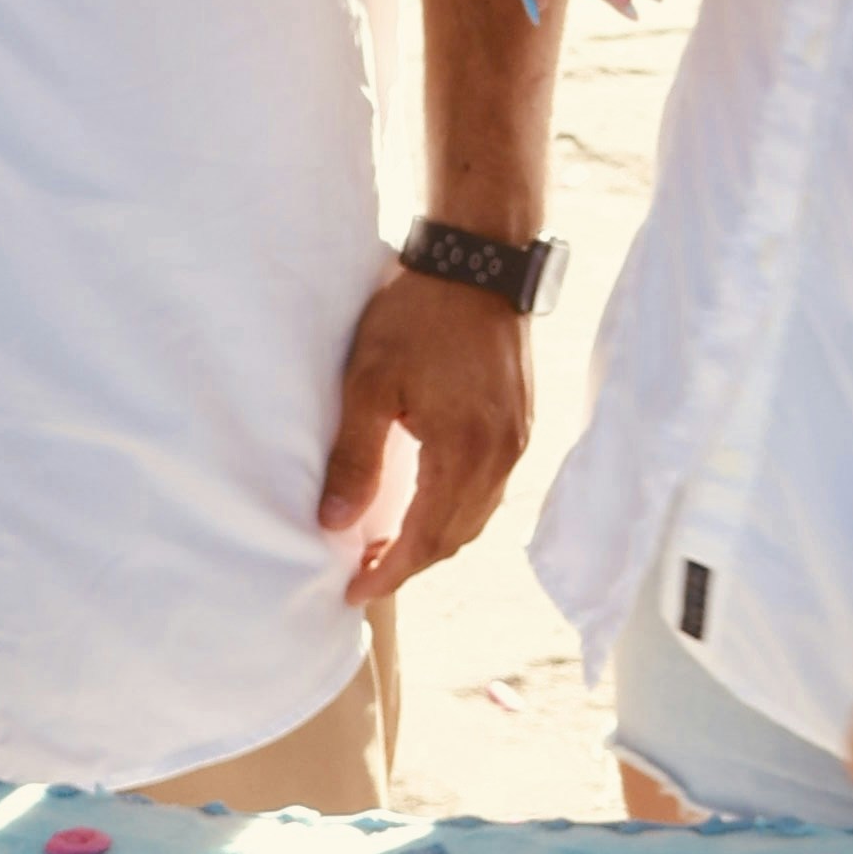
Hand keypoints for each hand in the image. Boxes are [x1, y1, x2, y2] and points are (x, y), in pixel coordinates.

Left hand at [318, 266, 535, 604]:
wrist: (477, 261)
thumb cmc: (418, 315)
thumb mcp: (369, 382)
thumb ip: (353, 457)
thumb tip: (333, 523)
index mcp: (464, 452)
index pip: (426, 539)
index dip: (389, 572)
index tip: (354, 591)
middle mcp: (501, 455)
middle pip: (456, 537)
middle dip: (410, 563)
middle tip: (363, 574)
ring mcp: (516, 440)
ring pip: (476, 516)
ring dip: (435, 539)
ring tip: (389, 546)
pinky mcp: (519, 423)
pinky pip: (489, 488)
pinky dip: (457, 509)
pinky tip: (427, 502)